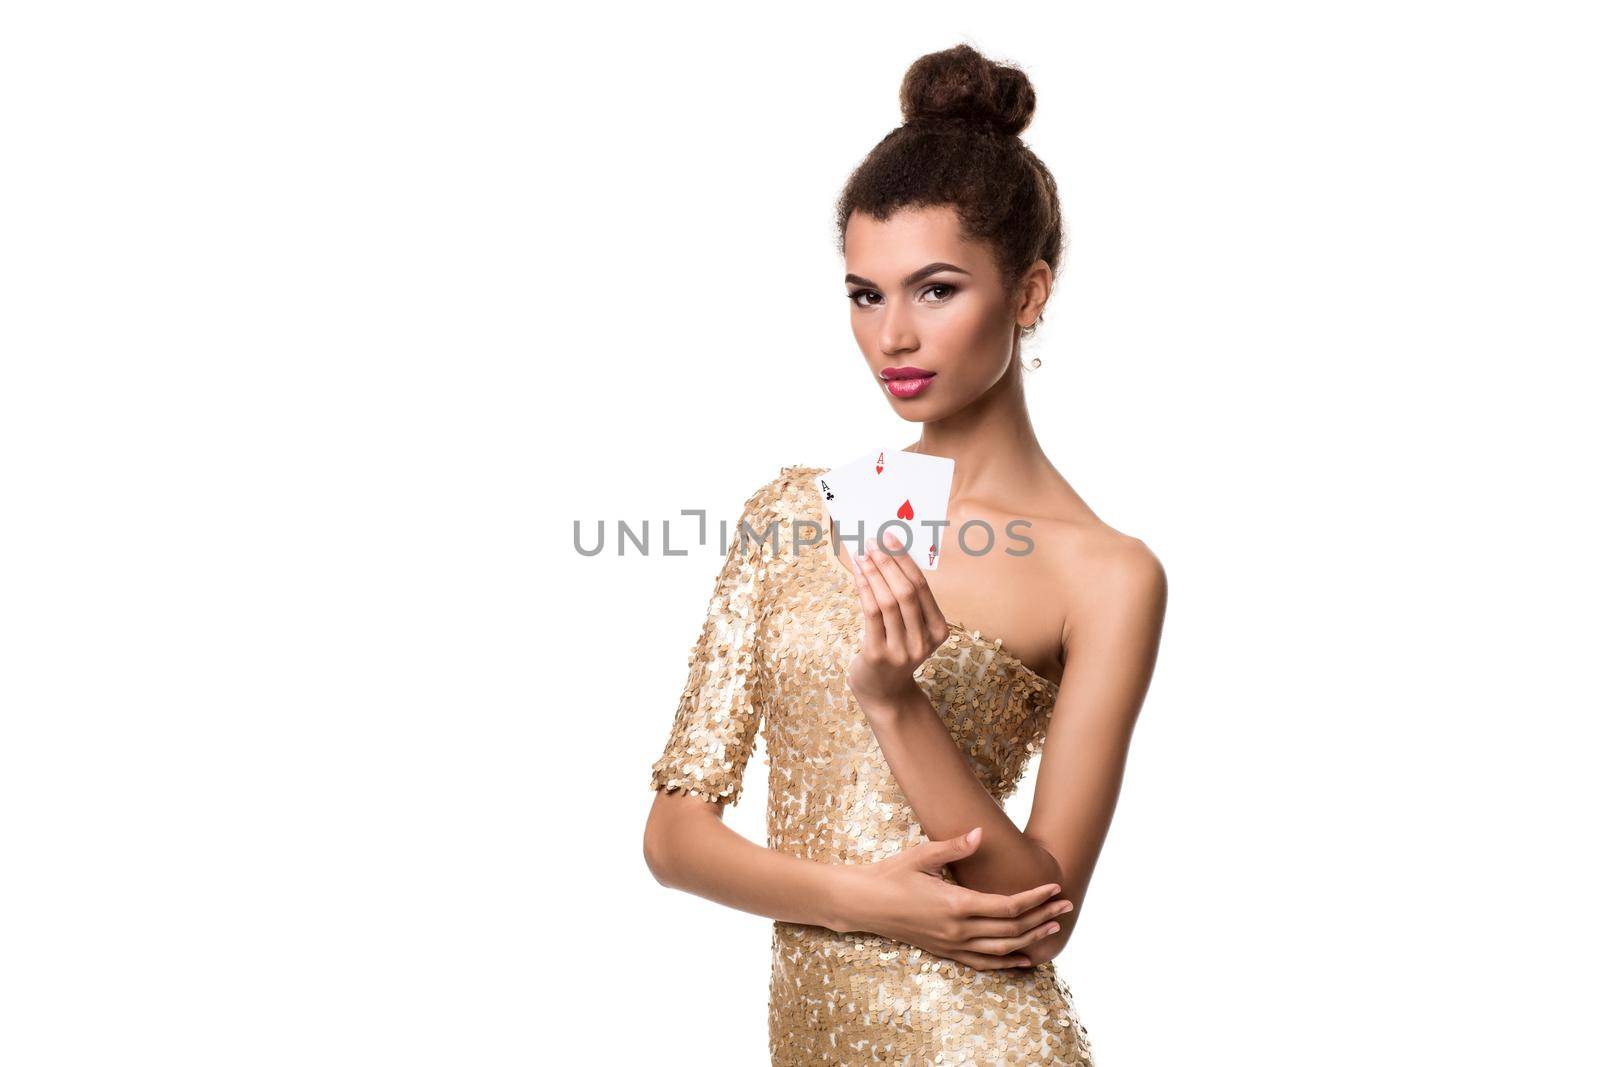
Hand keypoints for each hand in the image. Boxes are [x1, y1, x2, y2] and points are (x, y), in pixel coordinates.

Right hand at [826, 826, 1073, 969]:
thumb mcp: (921, 855)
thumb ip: (953, 846)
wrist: (864, 903)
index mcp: (955, 905)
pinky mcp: (945, 951)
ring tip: (1054, 927)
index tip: (1054, 887)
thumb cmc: (891, 874)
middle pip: (1011, 930)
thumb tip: (980, 833)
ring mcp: (951, 944)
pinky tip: (1024, 959)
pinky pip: (982, 963)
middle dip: (1042, 917)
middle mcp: (957, 930)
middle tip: (1066, 904)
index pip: (1007, 907)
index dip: (1034, 898)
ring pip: (1001, 950)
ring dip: (1031, 939)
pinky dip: (1007, 963)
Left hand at [843, 530, 950, 710]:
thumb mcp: (911, 629)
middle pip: (906, 592)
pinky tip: (858, 574)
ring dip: (873, 573)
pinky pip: (871, 614)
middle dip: (888, 562)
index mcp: (939, 630)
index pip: (922, 587)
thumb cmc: (896, 651)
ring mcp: (902, 650)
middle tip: (873, 542)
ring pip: (888, 601)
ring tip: (863, 555)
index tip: (891, 538)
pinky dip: (864, 589)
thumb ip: (906, 601)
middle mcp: (924, 641)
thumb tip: (889, 556)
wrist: (884, 693)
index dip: (905, 559)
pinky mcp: (878, 654)